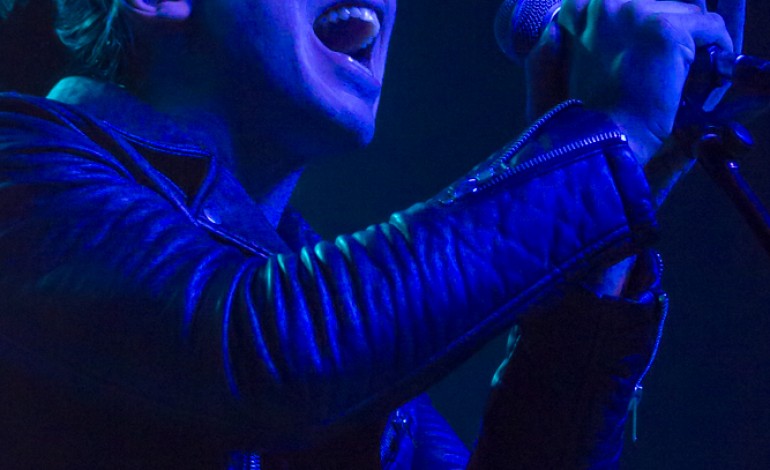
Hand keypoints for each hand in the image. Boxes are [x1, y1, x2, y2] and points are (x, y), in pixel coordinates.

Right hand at [528, 0, 732, 166]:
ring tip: (682, 76)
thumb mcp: (556, 69)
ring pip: (691, 13)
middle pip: (664, 2)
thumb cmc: (576, 119)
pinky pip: (712, 27)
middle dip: (670, 31)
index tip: (648, 53)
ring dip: (692, 44)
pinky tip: (706, 77)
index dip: (645, 25)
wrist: (596, 144)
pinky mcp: (665, 31)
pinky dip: (718, 51)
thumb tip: (559, 28)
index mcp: (577, 8)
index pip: (633, 2)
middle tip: (666, 69)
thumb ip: (563, 39)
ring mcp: (636, 13)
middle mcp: (604, 2)